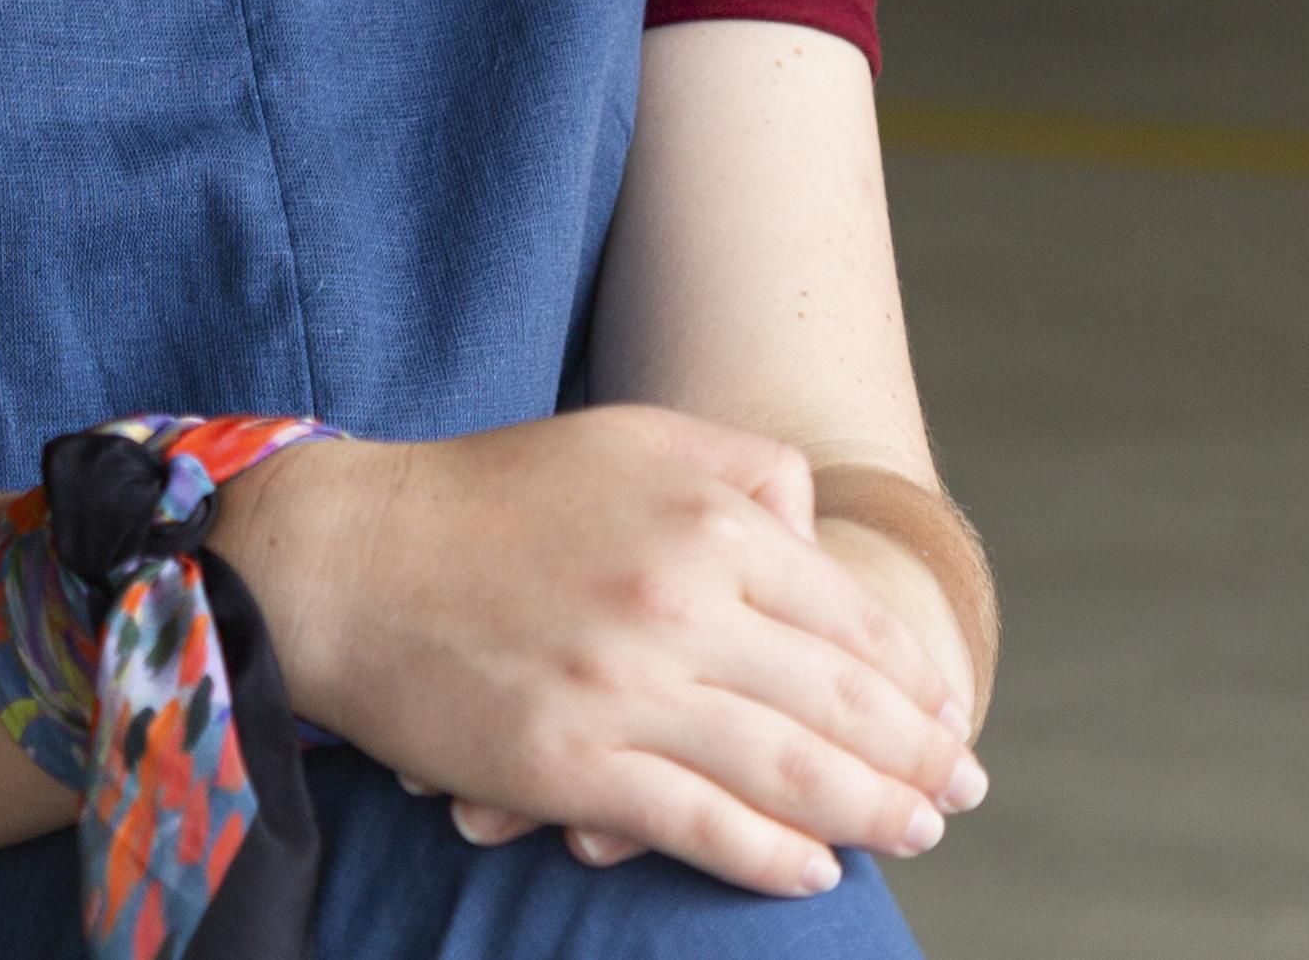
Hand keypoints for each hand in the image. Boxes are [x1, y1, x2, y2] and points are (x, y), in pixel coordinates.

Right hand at [219, 407, 983, 895]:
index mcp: (711, 520)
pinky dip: (768, 855)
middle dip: (916, 757)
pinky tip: (815, 870)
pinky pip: (696, 824)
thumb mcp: (639, 437)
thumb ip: (746, 473)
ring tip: (914, 834)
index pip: (851, 619)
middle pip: (838, 701)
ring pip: (786, 769)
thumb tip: (816, 537)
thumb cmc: (496, 493)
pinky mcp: (568, 765)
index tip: (948, 717)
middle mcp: (682, 602)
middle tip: (960, 792)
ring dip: (869, 811)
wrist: (347, 556)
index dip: (914, 681)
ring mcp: (626, 689)